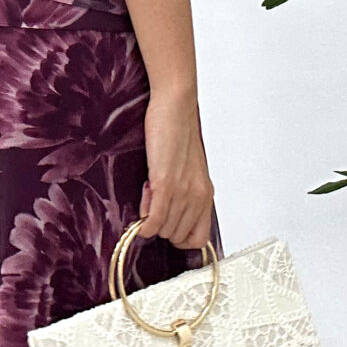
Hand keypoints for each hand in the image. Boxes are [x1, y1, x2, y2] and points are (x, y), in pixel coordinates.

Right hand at [138, 88, 213, 251]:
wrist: (175, 107)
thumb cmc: (179, 132)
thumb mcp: (189, 170)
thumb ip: (184, 193)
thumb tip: (166, 214)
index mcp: (206, 194)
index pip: (198, 239)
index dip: (178, 237)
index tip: (166, 224)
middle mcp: (198, 196)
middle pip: (176, 236)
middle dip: (160, 226)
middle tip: (153, 203)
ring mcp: (182, 192)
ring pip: (164, 230)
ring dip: (150, 219)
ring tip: (148, 195)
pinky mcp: (165, 183)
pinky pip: (155, 220)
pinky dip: (144, 225)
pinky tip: (141, 217)